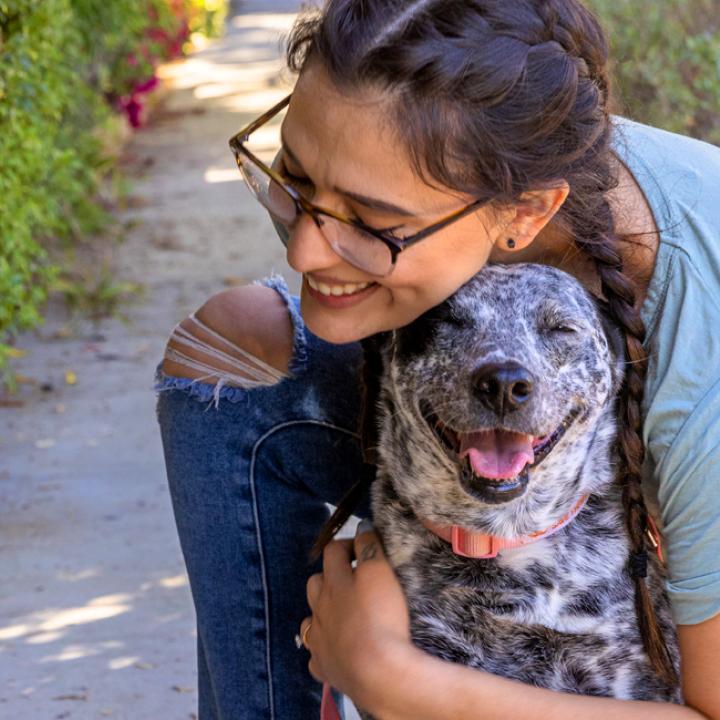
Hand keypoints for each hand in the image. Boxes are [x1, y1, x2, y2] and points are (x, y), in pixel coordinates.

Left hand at [300, 522, 413, 708]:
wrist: (377, 672)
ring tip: (343, 615)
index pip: (333, 551)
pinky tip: (338, 650)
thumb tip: (361, 528)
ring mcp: (319, 639)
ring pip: (310, 619)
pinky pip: (317, 654)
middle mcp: (320, 608)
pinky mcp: (324, 667)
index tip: (363, 548)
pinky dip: (324, 648)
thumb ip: (369, 547)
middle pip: (315, 584)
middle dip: (330, 576)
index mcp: (334, 582)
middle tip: (353, 581)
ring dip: (322, 612)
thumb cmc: (381, 616)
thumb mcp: (380, 572)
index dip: (347, 545)